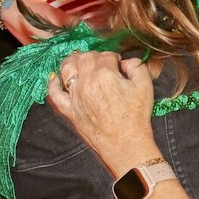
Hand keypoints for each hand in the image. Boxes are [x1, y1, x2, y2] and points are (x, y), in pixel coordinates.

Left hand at [45, 50, 156, 174]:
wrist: (125, 143)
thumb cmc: (135, 117)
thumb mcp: (145, 86)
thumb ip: (137, 66)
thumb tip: (126, 62)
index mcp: (105, 74)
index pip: (106, 56)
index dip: (114, 57)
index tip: (118, 63)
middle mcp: (87, 82)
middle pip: (85, 58)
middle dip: (95, 56)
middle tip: (102, 62)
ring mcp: (75, 96)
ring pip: (67, 69)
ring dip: (72, 60)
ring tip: (77, 59)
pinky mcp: (70, 110)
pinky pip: (55, 94)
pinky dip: (53, 84)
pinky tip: (54, 78)